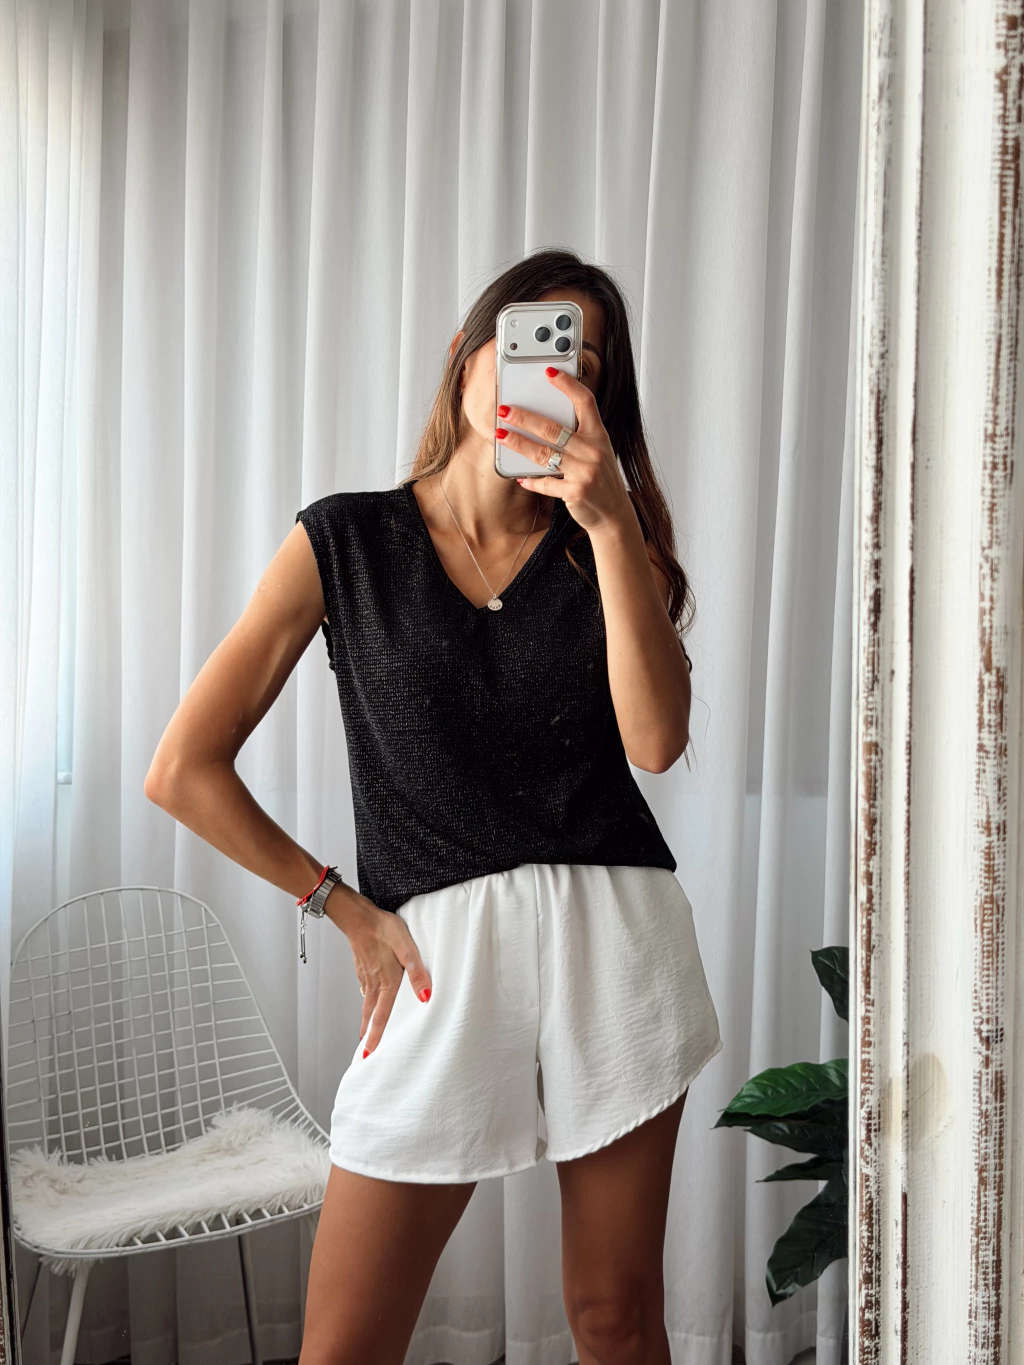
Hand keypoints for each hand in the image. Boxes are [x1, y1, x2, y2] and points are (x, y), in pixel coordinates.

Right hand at [327, 887, 432, 1054]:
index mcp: (386, 981)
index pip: (381, 1015)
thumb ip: (416, 971)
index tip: (369, 1055)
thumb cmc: (382, 928)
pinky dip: (365, 1004)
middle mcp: (373, 983)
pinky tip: (368, 1004)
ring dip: (365, 1022)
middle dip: (368, 1036)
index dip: (376, 1036)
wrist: (357, 915)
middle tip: (364, 1055)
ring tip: (365, 1035)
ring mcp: (365, 977)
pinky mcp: (362, 969)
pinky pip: (364, 992)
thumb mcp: (405, 946)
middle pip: (370, 1015)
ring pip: (366, 1005)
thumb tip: (425, 995)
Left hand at [494, 366, 633, 532]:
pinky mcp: (575, 492)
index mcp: (599, 435)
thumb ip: (577, 436)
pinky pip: (546, 483)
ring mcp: (585, 472)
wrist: (614, 513)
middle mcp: (593, 451)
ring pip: (544, 453)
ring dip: (519, 443)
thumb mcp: (597, 452)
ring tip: (501, 435)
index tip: (549, 372)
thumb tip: (543, 423)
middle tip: (505, 411)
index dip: (568, 385)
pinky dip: (531, 480)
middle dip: (525, 418)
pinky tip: (519, 476)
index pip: (585, 402)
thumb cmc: (601, 480)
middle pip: (553, 428)